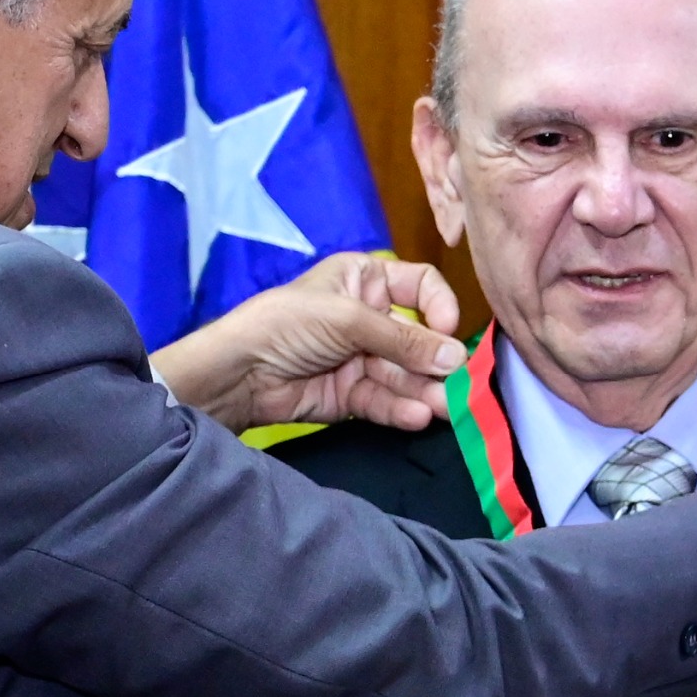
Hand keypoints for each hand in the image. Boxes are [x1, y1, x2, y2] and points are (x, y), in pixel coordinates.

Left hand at [155, 250, 467, 431]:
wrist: (239, 372)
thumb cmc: (288, 323)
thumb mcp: (348, 319)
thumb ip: (404, 339)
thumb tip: (456, 357)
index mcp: (366, 280)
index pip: (421, 286)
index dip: (439, 306)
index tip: (448, 330)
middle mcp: (369, 317)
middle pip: (418, 339)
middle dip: (436, 362)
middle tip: (458, 385)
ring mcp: (362, 358)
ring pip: (406, 374)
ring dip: (426, 390)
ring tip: (443, 407)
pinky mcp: (352, 394)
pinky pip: (386, 400)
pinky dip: (401, 409)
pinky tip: (416, 416)